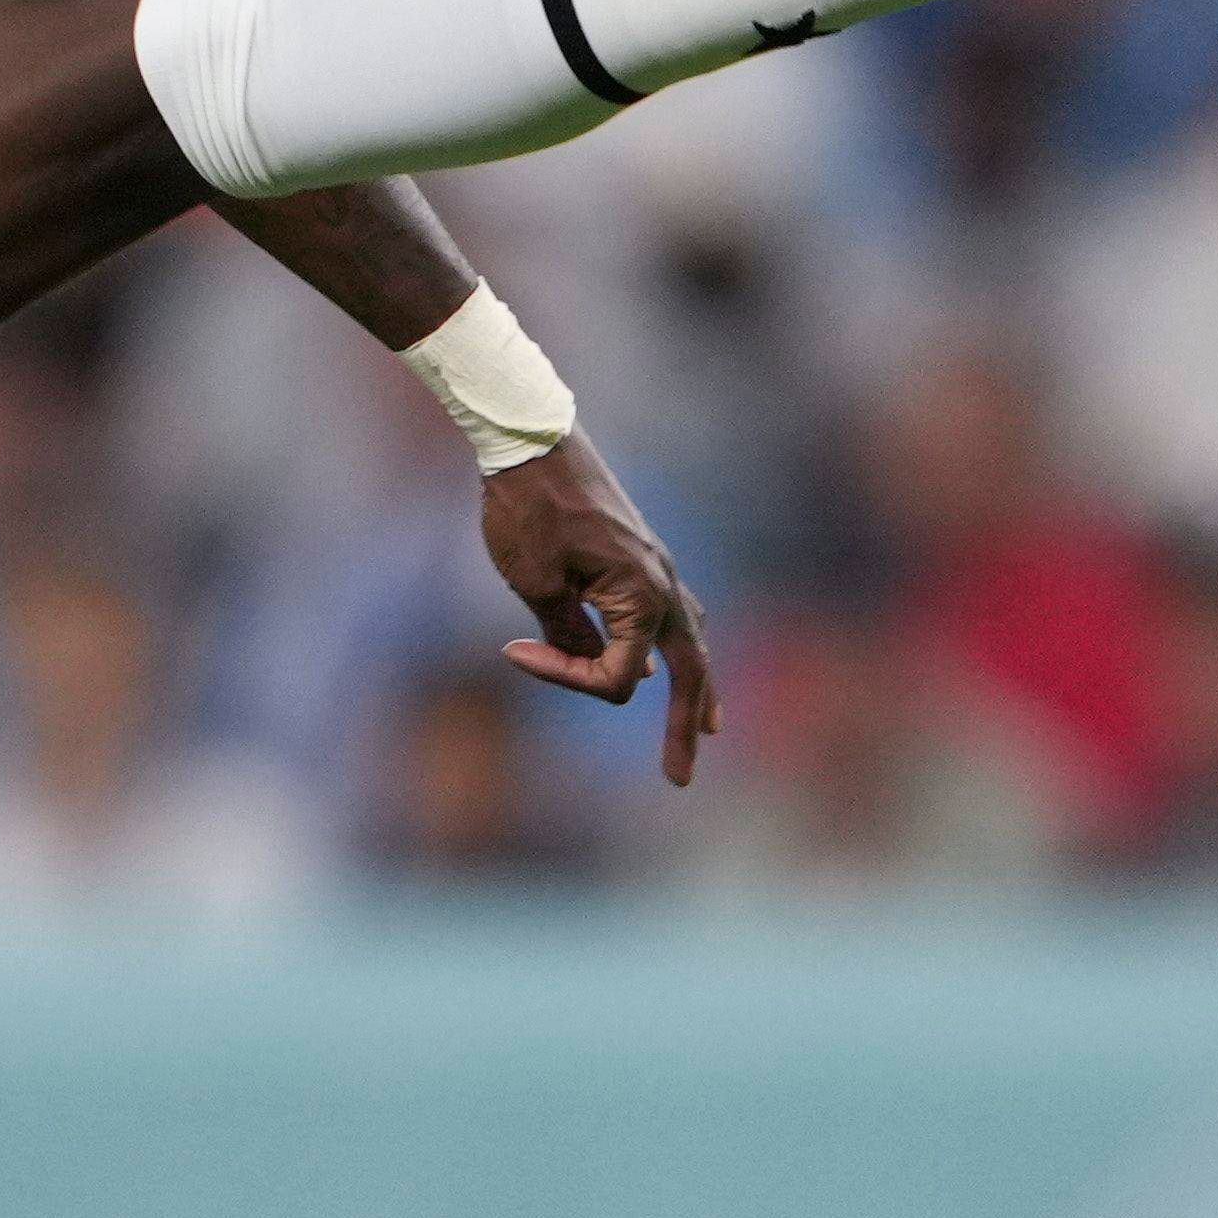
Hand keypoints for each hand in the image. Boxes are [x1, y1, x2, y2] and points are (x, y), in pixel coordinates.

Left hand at [479, 434, 716, 785]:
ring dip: (694, 689)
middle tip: (680, 779)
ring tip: (705, 730)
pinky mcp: (642, 557)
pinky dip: (678, 645)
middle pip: (688, 674)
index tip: (512, 652)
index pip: (616, 676)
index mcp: (641, 596)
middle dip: (681, 729)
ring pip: (690, 642)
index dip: (564, 679)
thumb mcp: (535, 581)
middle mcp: (662, 585)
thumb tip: (592, 663)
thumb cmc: (527, 508)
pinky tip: (672, 661)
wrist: (531, 438)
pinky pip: (673, 613)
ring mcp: (658, 569)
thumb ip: (566, 633)